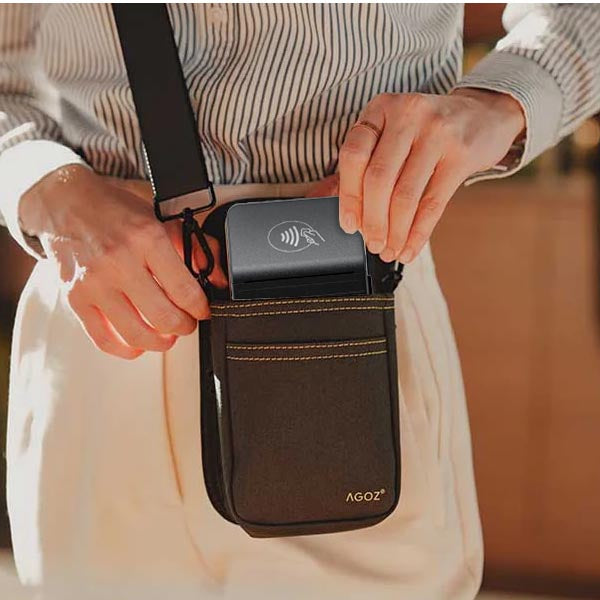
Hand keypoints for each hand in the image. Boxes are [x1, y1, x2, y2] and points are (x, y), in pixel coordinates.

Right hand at [19, 166, 225, 358]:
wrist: (66, 202)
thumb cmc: (116, 210)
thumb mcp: (161, 217)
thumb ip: (194, 247)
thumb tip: (218, 279)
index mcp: (147, 239)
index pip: (185, 290)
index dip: (200, 308)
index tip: (202, 310)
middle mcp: (119, 262)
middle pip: (164, 317)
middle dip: (184, 327)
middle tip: (187, 323)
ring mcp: (95, 283)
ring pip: (136, 335)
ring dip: (160, 343)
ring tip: (166, 336)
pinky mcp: (75, 298)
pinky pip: (104, 339)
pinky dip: (126, 350)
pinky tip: (138, 344)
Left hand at [332, 89, 524, 262]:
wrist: (485, 114)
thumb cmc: (428, 131)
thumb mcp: (393, 132)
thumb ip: (364, 162)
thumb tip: (330, 201)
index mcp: (382, 108)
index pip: (353, 155)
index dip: (347, 196)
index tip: (349, 225)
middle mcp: (408, 114)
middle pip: (378, 179)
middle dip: (372, 221)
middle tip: (371, 243)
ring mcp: (437, 133)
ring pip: (405, 195)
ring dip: (394, 232)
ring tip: (389, 250)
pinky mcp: (461, 155)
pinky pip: (433, 204)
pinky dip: (418, 233)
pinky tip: (411, 248)